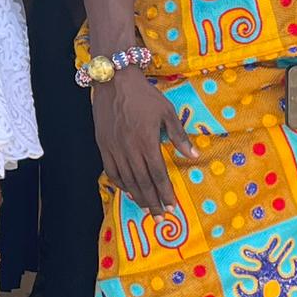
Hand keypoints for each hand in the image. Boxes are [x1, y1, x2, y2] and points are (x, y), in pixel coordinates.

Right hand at [92, 70, 195, 214]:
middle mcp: (129, 149)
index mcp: (147, 142)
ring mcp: (114, 148)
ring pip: (127, 179)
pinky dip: (119, 183)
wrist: (114, 80)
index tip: (172, 206)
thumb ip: (179, 136)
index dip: (165, 192)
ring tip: (146, 208)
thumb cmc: (144, 95)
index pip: (158, 174)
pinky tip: (127, 190)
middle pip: (142, 182)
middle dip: (153, 201)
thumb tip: (194, 156)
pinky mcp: (103, 145)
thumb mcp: (167, 112)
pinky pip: (111, 170)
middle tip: (160, 216)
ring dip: (137, 196)